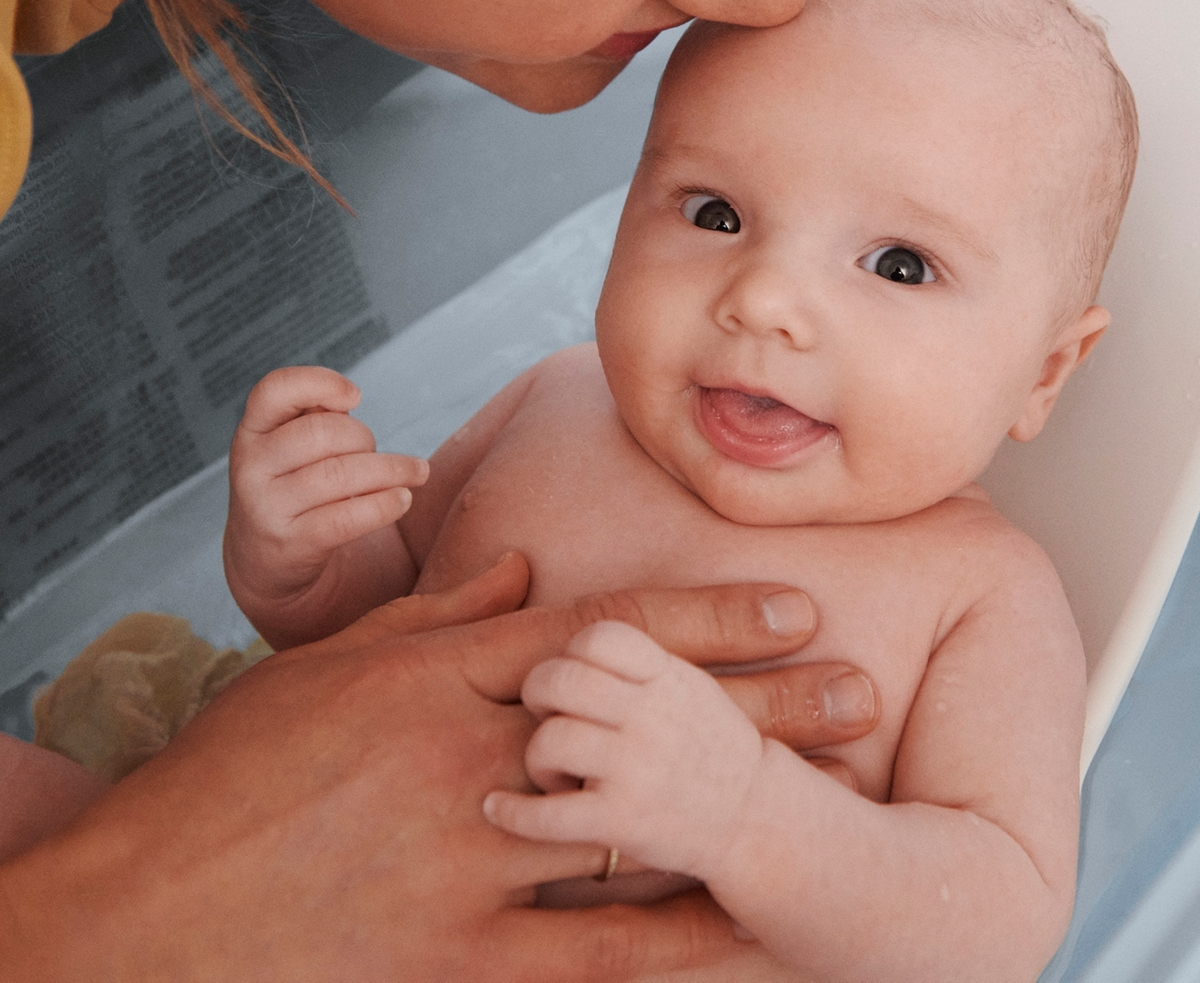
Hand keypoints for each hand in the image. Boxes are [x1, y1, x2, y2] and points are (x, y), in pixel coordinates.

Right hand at [0, 557, 878, 981]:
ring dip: (746, 805)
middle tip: (861, 686)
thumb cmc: (234, 776)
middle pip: (643, 720)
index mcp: (439, 674)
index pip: (600, 631)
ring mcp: (467, 861)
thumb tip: (514, 567)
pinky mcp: (456, 957)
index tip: (792, 598)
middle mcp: (469, 756)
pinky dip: (683, 946)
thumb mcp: (330, 666)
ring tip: (844, 793)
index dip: (704, 614)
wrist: (145, 911)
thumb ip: (433, 613)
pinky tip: (761, 940)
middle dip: (761, 701)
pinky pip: (594, 957)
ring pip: (639, 824)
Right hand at [225, 365, 426, 643]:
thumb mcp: (289, 447)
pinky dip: (384, 504)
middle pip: (322, 432)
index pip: (273, 390)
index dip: (318, 382)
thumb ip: (314, 417)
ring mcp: (267, 507)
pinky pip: (347, 518)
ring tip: (416, 472)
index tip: (355, 396)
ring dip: (391, 470)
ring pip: (340, 474)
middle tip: (376, 450)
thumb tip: (348, 399)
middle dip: (364, 437)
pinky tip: (403, 498)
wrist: (263, 560)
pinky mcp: (292, 543)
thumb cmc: (292, 486)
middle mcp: (251, 466)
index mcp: (252, 431)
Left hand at [483, 621, 767, 879]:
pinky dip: (513, 813)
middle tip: (545, 715)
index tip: (574, 675)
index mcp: (665, 676)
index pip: (599, 636)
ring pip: (550, 740)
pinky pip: (548, 813)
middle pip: (562, 679)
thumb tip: (570, 634)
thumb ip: (636, 661)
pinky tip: (497, 809)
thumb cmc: (707, 746)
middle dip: (539, 694)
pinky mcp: (624, 821)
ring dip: (538, 757)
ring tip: (554, 771)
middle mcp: (651, 715)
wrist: (755, 818)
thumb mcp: (687, 683)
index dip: (572, 652)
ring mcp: (638, 768)